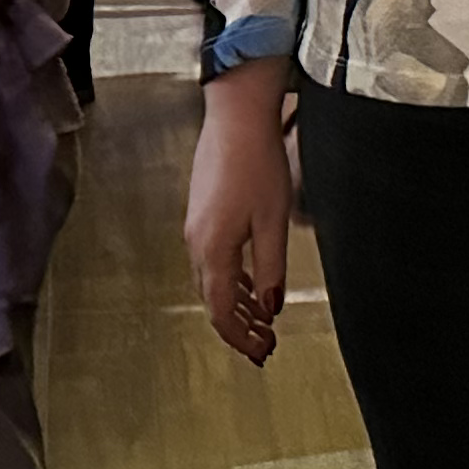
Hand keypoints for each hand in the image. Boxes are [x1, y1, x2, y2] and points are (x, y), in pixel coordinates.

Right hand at [184, 59, 295, 365]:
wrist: (236, 116)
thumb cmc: (256, 162)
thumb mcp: (273, 222)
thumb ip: (272, 268)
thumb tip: (270, 308)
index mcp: (213, 250)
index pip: (222, 312)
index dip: (242, 338)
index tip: (262, 351)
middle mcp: (196, 243)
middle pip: (213, 300)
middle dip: (239, 327)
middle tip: (264, 343)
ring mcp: (195, 227)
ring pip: (212, 281)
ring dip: (236, 304)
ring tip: (261, 320)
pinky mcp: (200, 212)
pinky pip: (212, 260)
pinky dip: (230, 279)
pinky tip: (250, 281)